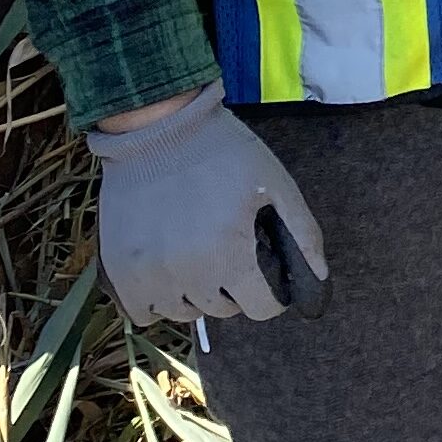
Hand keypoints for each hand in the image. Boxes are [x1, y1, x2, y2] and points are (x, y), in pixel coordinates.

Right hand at [88, 80, 329, 325]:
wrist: (158, 128)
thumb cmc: (223, 153)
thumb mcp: (276, 183)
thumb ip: (302, 233)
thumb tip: (320, 277)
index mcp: (232, 255)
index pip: (262, 308)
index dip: (271, 293)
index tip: (264, 274)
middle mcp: (190, 274)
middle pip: (223, 309)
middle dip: (233, 286)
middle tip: (228, 250)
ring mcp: (151, 276)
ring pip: (184, 312)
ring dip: (195, 293)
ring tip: (196, 254)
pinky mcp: (120, 271)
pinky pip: (143, 312)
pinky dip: (157, 299)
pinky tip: (166, 269)